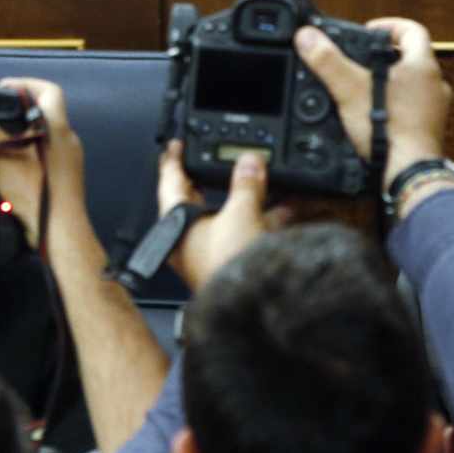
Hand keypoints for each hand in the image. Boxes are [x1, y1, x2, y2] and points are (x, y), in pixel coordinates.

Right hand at [0, 78, 86, 247]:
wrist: (59, 232)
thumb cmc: (35, 192)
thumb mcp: (1, 157)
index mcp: (58, 129)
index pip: (50, 91)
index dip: (26, 83)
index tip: (3, 88)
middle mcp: (68, 141)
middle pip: (45, 113)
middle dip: (18, 110)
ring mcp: (70, 161)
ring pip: (44, 136)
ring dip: (21, 133)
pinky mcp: (65, 179)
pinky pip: (45, 156)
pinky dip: (27, 153)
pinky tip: (8, 164)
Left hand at [159, 140, 288, 291]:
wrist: (249, 308)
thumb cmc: (228, 269)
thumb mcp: (241, 213)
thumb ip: (247, 183)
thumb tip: (250, 161)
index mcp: (177, 225)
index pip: (169, 182)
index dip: (173, 159)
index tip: (175, 144)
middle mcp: (189, 240)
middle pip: (199, 198)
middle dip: (215, 178)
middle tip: (221, 156)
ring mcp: (212, 252)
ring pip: (227, 215)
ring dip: (247, 197)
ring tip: (264, 177)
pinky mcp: (233, 262)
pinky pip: (247, 232)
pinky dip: (263, 218)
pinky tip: (284, 207)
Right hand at [294, 18, 451, 196]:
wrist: (409, 172)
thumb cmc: (390, 130)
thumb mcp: (350, 89)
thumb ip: (328, 61)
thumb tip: (307, 36)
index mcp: (423, 66)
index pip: (412, 30)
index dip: (390, 25)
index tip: (370, 31)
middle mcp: (435, 85)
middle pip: (412, 58)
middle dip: (386, 57)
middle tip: (363, 61)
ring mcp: (435, 110)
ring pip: (414, 86)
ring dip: (392, 84)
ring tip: (366, 89)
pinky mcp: (428, 131)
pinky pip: (413, 110)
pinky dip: (396, 108)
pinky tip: (377, 116)